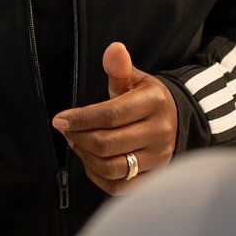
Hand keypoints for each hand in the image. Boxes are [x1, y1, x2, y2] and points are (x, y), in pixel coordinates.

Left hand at [51, 41, 177, 195]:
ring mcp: (158, 158)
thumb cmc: (146, 98)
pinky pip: (119, 187)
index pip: (111, 115)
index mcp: (153, 103)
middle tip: (66, 130)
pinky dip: (97, 176)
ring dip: (86, 157)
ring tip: (76, 142)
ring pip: (112, 168)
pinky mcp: (153, 177)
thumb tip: (114, 49)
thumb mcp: (135, 79)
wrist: (176, 120)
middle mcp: (159, 133)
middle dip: (79, 137)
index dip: (81, 119)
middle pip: (108, 144)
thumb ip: (119, 68)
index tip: (59, 119)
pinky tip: (90, 160)